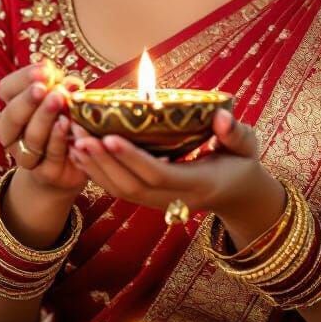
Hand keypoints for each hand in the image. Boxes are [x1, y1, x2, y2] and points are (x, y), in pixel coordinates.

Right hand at [0, 59, 88, 199]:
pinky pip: (49, 154)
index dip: (23, 78)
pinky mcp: (44, 171)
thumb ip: (64, 88)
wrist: (70, 165)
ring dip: (44, 117)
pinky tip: (67, 124)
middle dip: (28, 100)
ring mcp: (25, 154)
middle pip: (11, 115)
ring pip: (30, 136)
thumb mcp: (65, 100)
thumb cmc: (65, 123)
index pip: (7, 89)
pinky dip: (58, 138)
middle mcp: (12, 133)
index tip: (44, 70)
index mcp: (13, 108)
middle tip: (43, 88)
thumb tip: (70, 82)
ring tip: (60, 101)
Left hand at [67, 108, 278, 221]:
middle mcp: (175, 199)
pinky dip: (97, 172)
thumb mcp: (248, 146)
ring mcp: (161, 203)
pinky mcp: (150, 199)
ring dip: (94, 167)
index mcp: (198, 184)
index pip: (158, 174)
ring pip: (121, 192)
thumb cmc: (242, 163)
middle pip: (131, 187)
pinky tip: (80, 152)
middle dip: (103, 162)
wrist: (239, 194)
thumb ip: (236, 133)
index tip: (109, 136)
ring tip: (72, 139)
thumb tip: (222, 118)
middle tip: (79, 134)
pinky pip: (119, 190)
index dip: (132, 158)